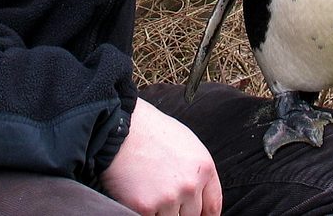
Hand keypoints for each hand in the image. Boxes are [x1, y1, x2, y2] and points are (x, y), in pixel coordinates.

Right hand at [100, 97, 222, 215]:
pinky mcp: (145, 207)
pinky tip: (136, 193)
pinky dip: (142, 211)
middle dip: (178, 209)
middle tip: (162, 193)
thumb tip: (198, 197)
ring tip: (147, 189)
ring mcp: (168, 198)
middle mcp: (190, 185)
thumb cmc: (150, 130)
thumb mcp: (186, 143)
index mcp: (203, 168)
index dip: (204, 215)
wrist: (119, 126)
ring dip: (160, 211)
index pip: (212, 207)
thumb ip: (196, 172)